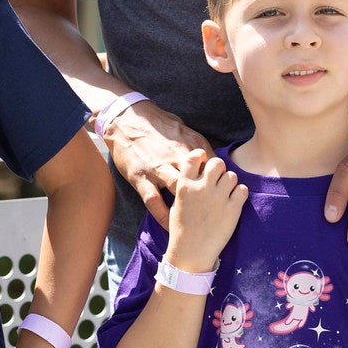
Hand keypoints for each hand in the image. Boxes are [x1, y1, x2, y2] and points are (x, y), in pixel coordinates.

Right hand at [102, 100, 214, 220]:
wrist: (125, 119)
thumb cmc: (156, 124)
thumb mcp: (182, 128)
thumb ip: (197, 145)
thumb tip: (212, 158)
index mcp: (189, 144)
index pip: (213, 167)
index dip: (220, 181)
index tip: (222, 193)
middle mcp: (176, 157)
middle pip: (200, 180)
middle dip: (209, 197)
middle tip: (213, 212)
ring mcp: (157, 169)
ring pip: (180, 191)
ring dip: (189, 209)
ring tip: (197, 225)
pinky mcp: (140, 178)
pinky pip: (154, 202)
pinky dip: (163, 216)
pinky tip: (171, 227)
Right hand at [165, 151, 246, 272]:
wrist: (191, 253)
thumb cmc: (181, 229)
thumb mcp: (177, 203)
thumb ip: (188, 185)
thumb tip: (200, 173)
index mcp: (184, 185)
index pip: (194, 156)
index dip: (202, 157)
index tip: (204, 163)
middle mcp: (201, 188)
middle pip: (217, 163)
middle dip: (219, 170)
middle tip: (218, 181)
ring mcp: (218, 198)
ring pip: (231, 175)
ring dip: (230, 183)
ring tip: (225, 194)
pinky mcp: (232, 209)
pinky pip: (243, 189)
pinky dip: (240, 194)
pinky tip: (234, 202)